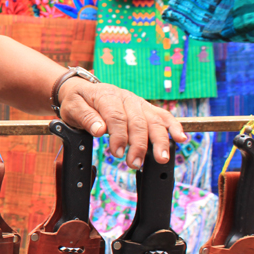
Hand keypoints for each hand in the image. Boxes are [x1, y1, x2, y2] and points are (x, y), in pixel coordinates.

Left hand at [57, 79, 186, 167]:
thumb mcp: (72, 108)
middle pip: (138, 121)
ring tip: (160, 158)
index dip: (119, 136)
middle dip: (138, 144)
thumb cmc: (78, 101)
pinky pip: (162, 116)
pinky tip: (181, 138)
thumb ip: (86, 118)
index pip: (116, 116)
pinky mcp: (145, 108)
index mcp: (106, 95)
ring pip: (153, 120)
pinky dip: (173, 126)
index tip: (117, 153)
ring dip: (159, 140)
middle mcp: (126, 97)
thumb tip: (99, 129)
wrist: (83, 90)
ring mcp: (138, 103)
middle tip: (134, 163)